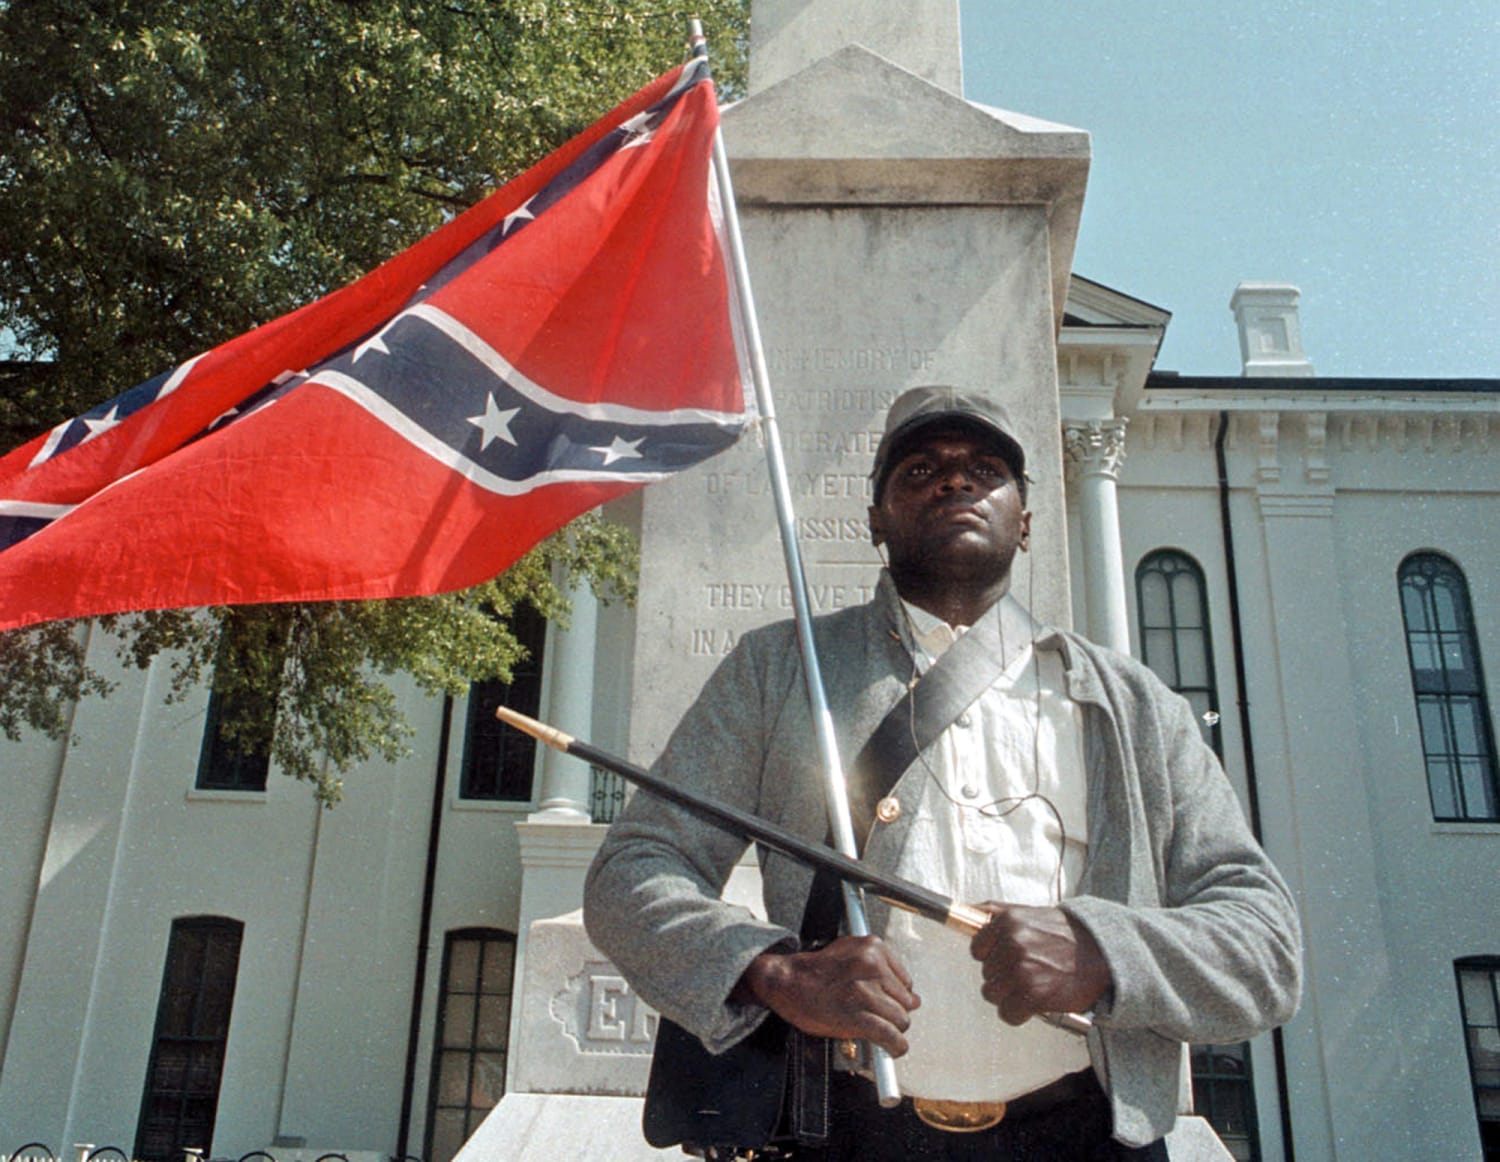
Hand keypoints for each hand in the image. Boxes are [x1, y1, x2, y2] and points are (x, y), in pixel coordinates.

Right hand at [736, 936, 919, 1055]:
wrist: (786, 982)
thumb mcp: (850, 952)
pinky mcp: (858, 1017)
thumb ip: (881, 969)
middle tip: (876, 1017)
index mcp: (872, 948)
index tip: (886, 1003)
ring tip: (880, 1031)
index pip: (906, 981)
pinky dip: (896, 1046)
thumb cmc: (815, 970)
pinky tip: (892, 1048)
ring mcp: (865, 992)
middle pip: (906, 1001)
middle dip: (894, 1012)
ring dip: (893, 1030)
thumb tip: (913, 997)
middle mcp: (872, 966)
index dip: (896, 996)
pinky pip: (891, 1036)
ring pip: (901, 1020)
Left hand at [969, 903, 1110, 1025]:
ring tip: (1033, 986)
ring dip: (1011, 996)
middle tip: (1031, 970)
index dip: (993, 957)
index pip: (977, 949)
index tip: (1009, 958)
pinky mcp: (1034, 995)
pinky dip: (1019, 1014)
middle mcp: (1013, 944)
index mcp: (1008, 922)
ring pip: (992, 995)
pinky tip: (1036, 1002)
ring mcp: (1022, 970)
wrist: (1102, 953)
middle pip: (986, 974)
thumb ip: (995, 911)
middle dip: (1005, 976)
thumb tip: (965, 908)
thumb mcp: (1028, 912)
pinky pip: (1008, 1014)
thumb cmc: (1064, 934)